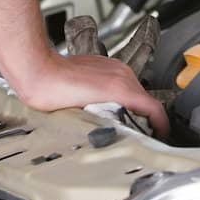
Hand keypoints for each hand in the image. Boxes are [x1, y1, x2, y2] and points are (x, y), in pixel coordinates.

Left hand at [7, 50, 170, 136]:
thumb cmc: (52, 92)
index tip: (161, 133)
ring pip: (132, 90)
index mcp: (121, 88)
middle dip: (145, 117)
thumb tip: (118, 136)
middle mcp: (120, 74)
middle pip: (144, 99)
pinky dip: (120, 95)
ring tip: (123, 122)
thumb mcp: (84, 119)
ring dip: (131, 105)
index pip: (154, 108)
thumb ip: (108, 125)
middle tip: (140, 133)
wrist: (37, 70)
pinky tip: (106, 106)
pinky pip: (120, 82)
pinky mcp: (102, 64)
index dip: (162, 125)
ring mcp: (112, 66)